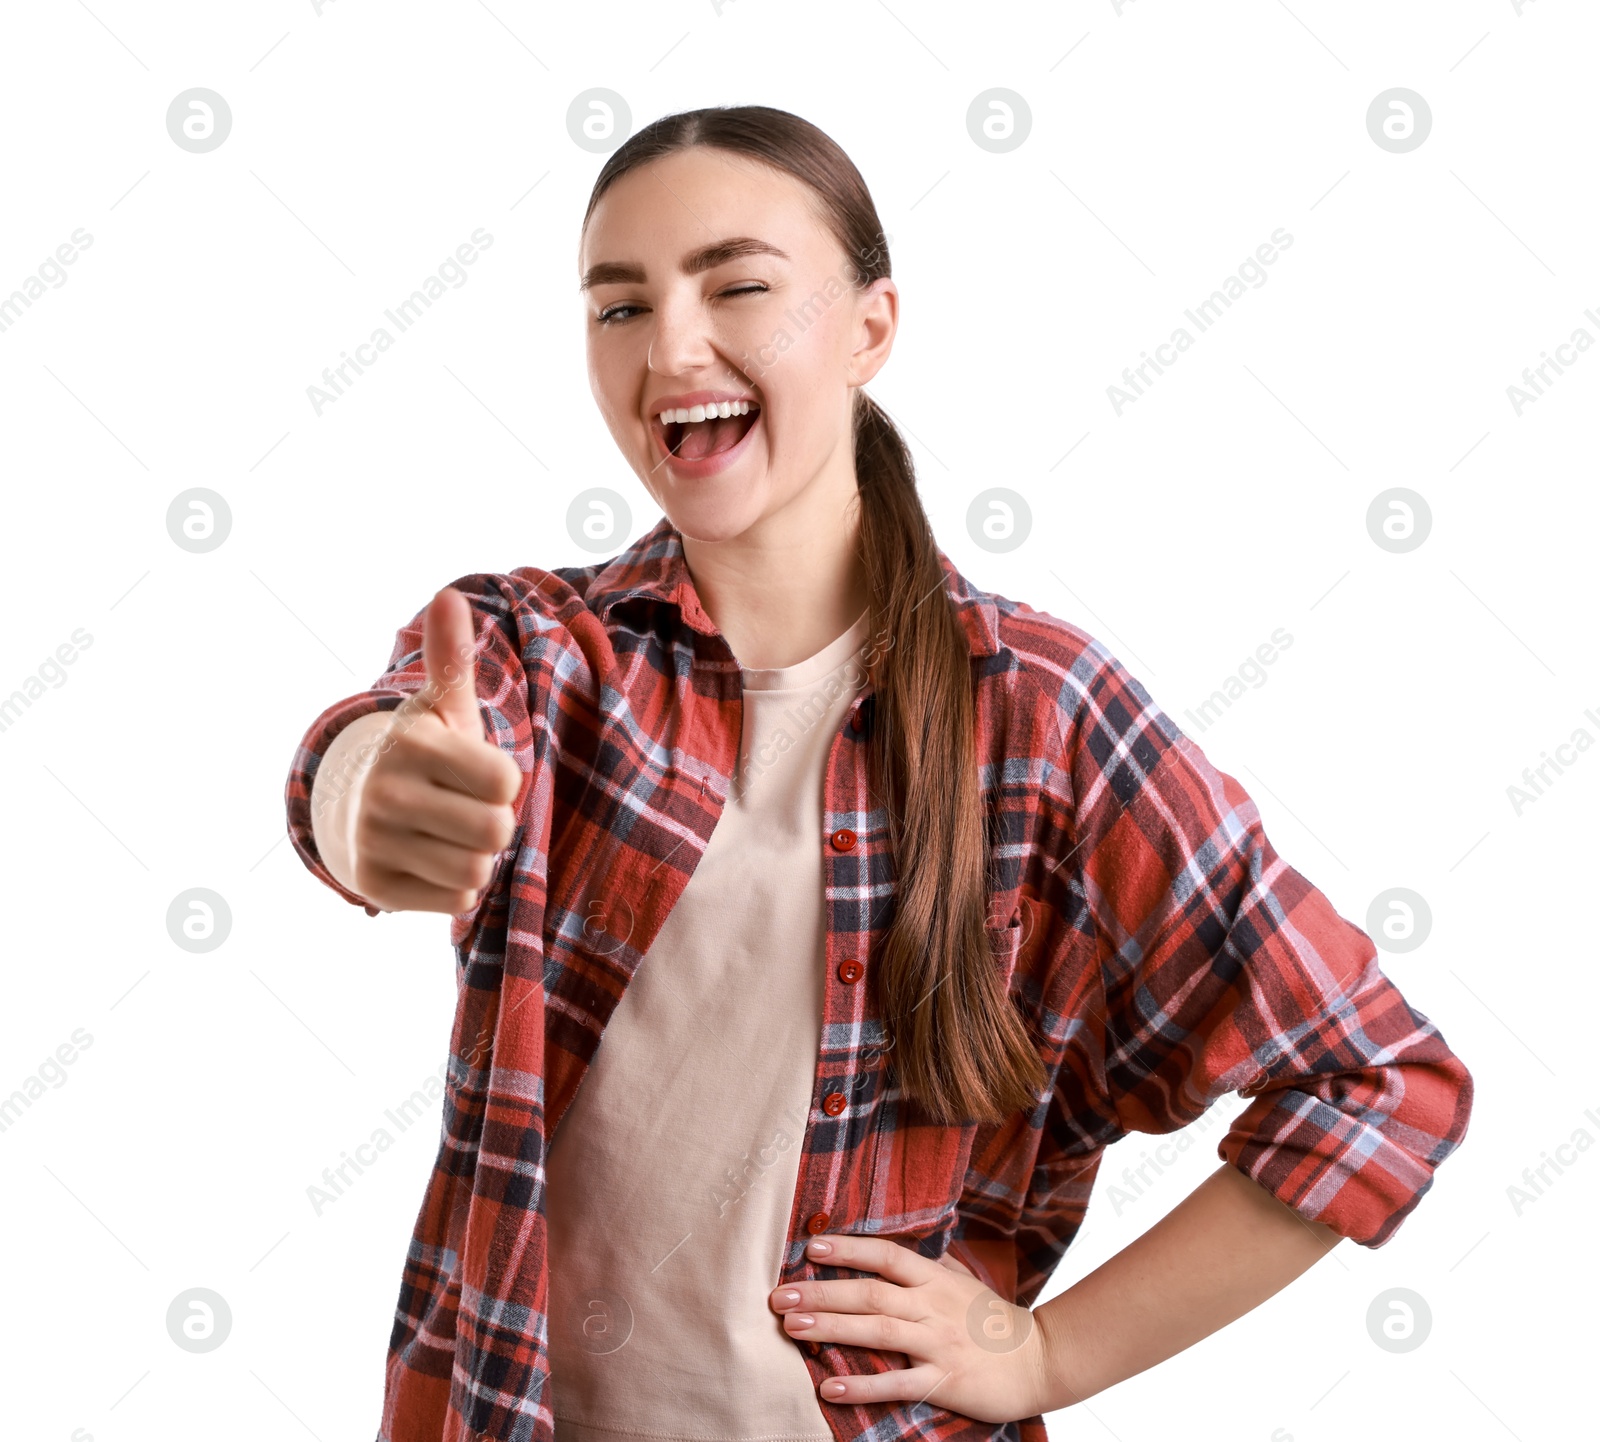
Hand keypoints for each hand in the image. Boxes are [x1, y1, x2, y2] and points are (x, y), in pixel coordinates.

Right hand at [346, 586, 522, 912]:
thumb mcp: (441, 709)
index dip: (503, 781)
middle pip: (497, 831)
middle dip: (494, 824)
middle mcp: (386, 794)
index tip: (477, 773)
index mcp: (412, 745)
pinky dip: (456, 887)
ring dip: (476, 857)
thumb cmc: (423, 755)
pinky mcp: (375, 888)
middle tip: (466, 809)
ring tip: (448, 835)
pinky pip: (458, 901)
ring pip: (478, 870)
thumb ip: (451, 660)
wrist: (353, 806)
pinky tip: (431, 861)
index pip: (506, 782)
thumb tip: (447, 597)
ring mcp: (376, 843)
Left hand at [769, 1234, 1060, 1423]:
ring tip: (792, 1327)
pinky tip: (830, 1386)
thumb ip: (930, 1265)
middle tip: (779, 1294)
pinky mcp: (943, 1381)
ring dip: (831, 1328)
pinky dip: (862, 1385)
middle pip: (870, 1293)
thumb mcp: (962, 1282)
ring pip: (877, 1331)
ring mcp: (937, 1343)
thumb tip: (899, 1245)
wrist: (1040, 1359)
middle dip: (822, 1292)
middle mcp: (932, 1306)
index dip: (849, 1248)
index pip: (886, 1256)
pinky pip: (897, 1383)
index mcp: (935, 1279)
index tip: (810, 1246)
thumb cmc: (994, 1320)